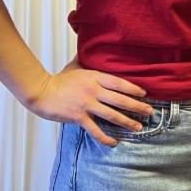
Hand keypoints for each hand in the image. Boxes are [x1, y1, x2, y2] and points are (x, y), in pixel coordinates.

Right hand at [24, 67, 152, 147]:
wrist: (40, 91)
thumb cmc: (59, 79)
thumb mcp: (76, 66)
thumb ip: (87, 61)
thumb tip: (94, 48)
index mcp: (95, 77)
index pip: (119, 83)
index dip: (134, 89)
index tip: (145, 94)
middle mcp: (94, 90)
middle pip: (120, 100)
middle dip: (137, 107)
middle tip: (150, 112)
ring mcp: (87, 104)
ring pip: (112, 115)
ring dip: (127, 122)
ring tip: (139, 127)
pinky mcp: (79, 117)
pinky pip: (95, 130)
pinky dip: (105, 137)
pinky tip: (114, 142)